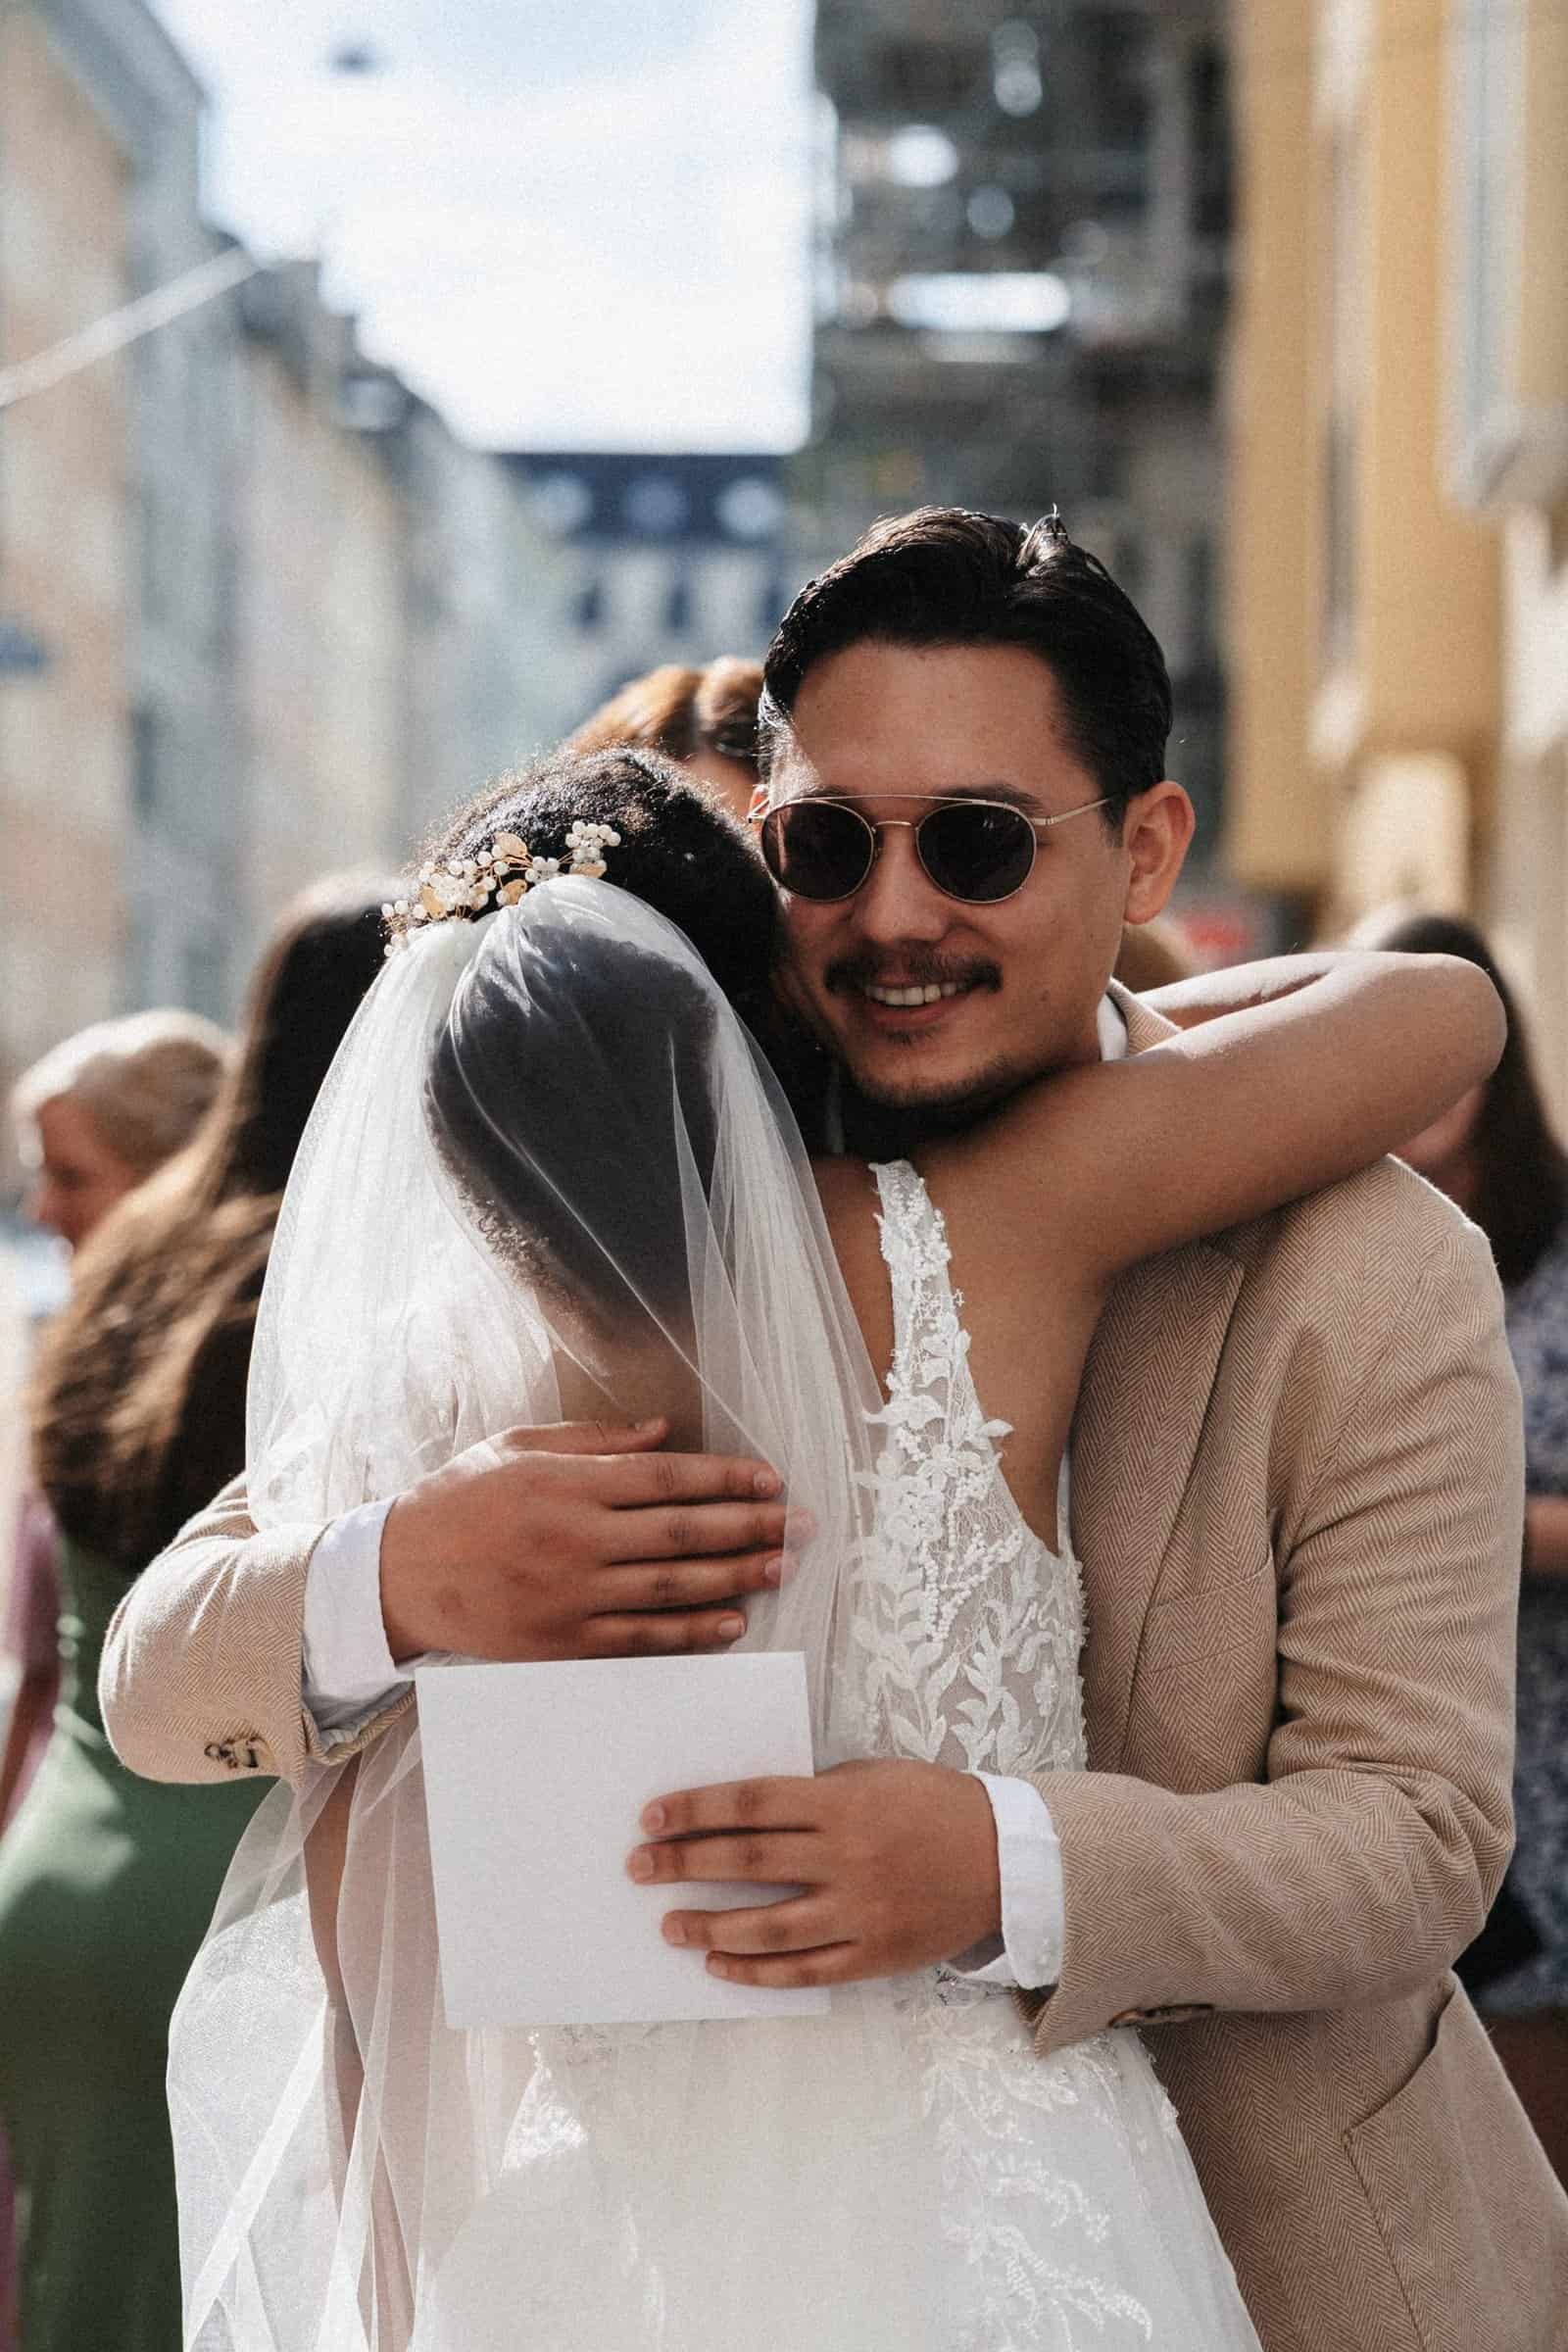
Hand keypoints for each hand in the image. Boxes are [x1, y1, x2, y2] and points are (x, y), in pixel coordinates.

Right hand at [379, 1419, 805, 1663]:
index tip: (770, 1479)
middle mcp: (574, 1538)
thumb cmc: (460, 1499)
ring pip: (669, 1588)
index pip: (666, 1478)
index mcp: (567, 1482)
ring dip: (733, 1577)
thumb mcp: (519, 1447)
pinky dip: (689, 1632)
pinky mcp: (561, 1643)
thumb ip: (596, 1440)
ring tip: (781, 1568)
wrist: (399, 1575)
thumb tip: (666, 1430)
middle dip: (749, 1526)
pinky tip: (731, 1622)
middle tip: (800, 1525)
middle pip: (681, 1532)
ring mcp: (569, 1595)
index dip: (725, 1478)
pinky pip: (639, 1639)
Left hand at [627, 1758, 1000, 1987]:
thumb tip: (743, 1811)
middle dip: (684, 1864)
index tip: (652, 1816)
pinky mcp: (874, 1955)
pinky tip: (720, 1966)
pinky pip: (804, 1970)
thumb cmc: (933, 1803)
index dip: (695, 1810)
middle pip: (747, 1863)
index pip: (750, 1804)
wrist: (1006, 1858)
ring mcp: (860, 1911)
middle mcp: (847, 1857)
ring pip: (768, 1927)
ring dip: (709, 1927)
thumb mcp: (873, 1775)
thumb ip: (813, 1793)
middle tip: (639, 1867)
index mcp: (842, 1803)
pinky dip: (757, 1971)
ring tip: (669, 1926)